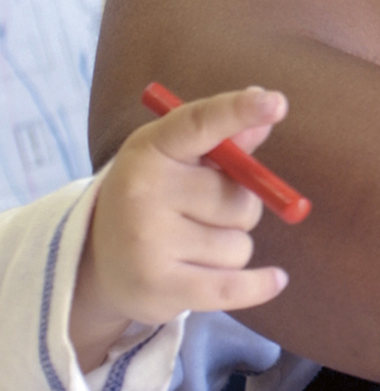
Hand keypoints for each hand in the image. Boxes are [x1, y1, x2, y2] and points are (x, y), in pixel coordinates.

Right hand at [71, 88, 293, 370]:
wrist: (93, 260)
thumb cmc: (154, 197)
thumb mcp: (177, 159)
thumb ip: (226, 140)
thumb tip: (268, 111)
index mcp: (151, 150)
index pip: (199, 124)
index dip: (238, 111)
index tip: (275, 102)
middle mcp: (144, 192)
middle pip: (240, 199)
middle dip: (236, 209)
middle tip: (198, 214)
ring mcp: (148, 242)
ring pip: (240, 245)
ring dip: (229, 248)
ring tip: (188, 246)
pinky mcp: (159, 288)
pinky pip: (234, 286)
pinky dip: (259, 285)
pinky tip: (275, 280)